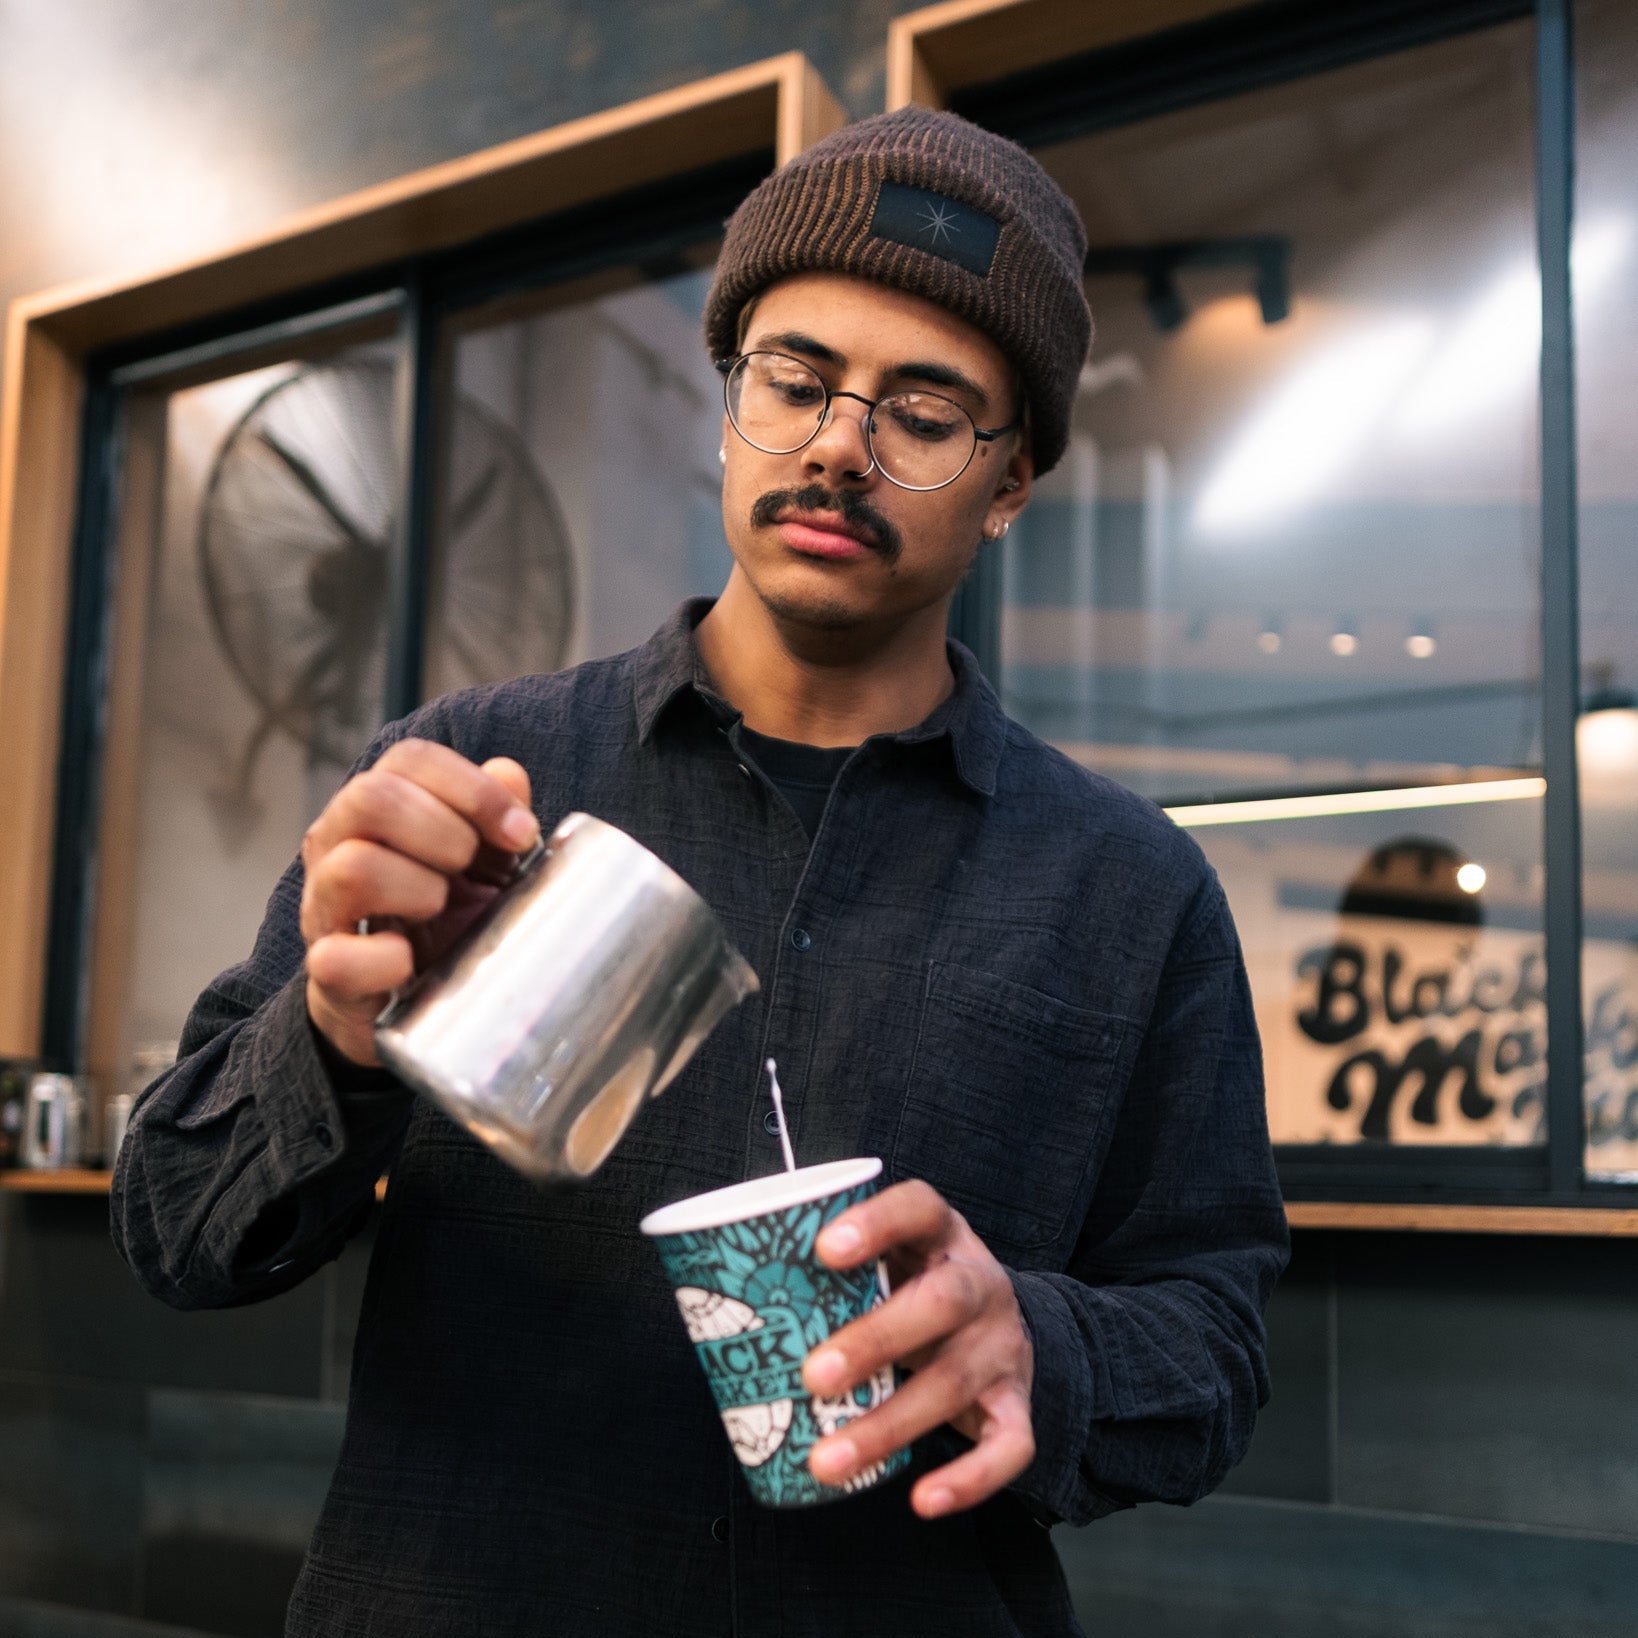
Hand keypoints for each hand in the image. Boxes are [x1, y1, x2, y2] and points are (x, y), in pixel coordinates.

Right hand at [300, 739, 538, 1066]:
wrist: (412, 1002)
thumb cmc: (448, 915)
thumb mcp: (484, 860)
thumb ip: (495, 813)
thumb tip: (507, 774)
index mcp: (376, 807)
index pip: (411, 760)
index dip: (473, 788)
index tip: (520, 834)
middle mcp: (336, 845)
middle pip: (370, 798)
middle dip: (443, 830)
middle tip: (470, 867)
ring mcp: (324, 906)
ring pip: (352, 868)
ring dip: (417, 887)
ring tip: (439, 908)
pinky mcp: (327, 971)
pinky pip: (334, 958)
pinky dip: (382, 961)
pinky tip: (409, 962)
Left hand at [802, 1180, 1034, 1517]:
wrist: (998, 1321)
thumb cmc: (911, 1287)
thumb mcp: (886, 1260)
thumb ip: (831, 1272)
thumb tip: (725, 1301)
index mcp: (940, 1235)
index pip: (919, 1208)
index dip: (877, 1224)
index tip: (822, 1249)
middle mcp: (979, 1283)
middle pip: (942, 1302)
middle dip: (876, 1340)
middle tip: (812, 1374)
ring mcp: (1001, 1345)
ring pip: (955, 1383)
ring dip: (888, 1426)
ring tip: (827, 1459)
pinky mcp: (1016, 1402)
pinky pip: (1008, 1446)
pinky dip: (968, 1478)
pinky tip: (922, 1499)